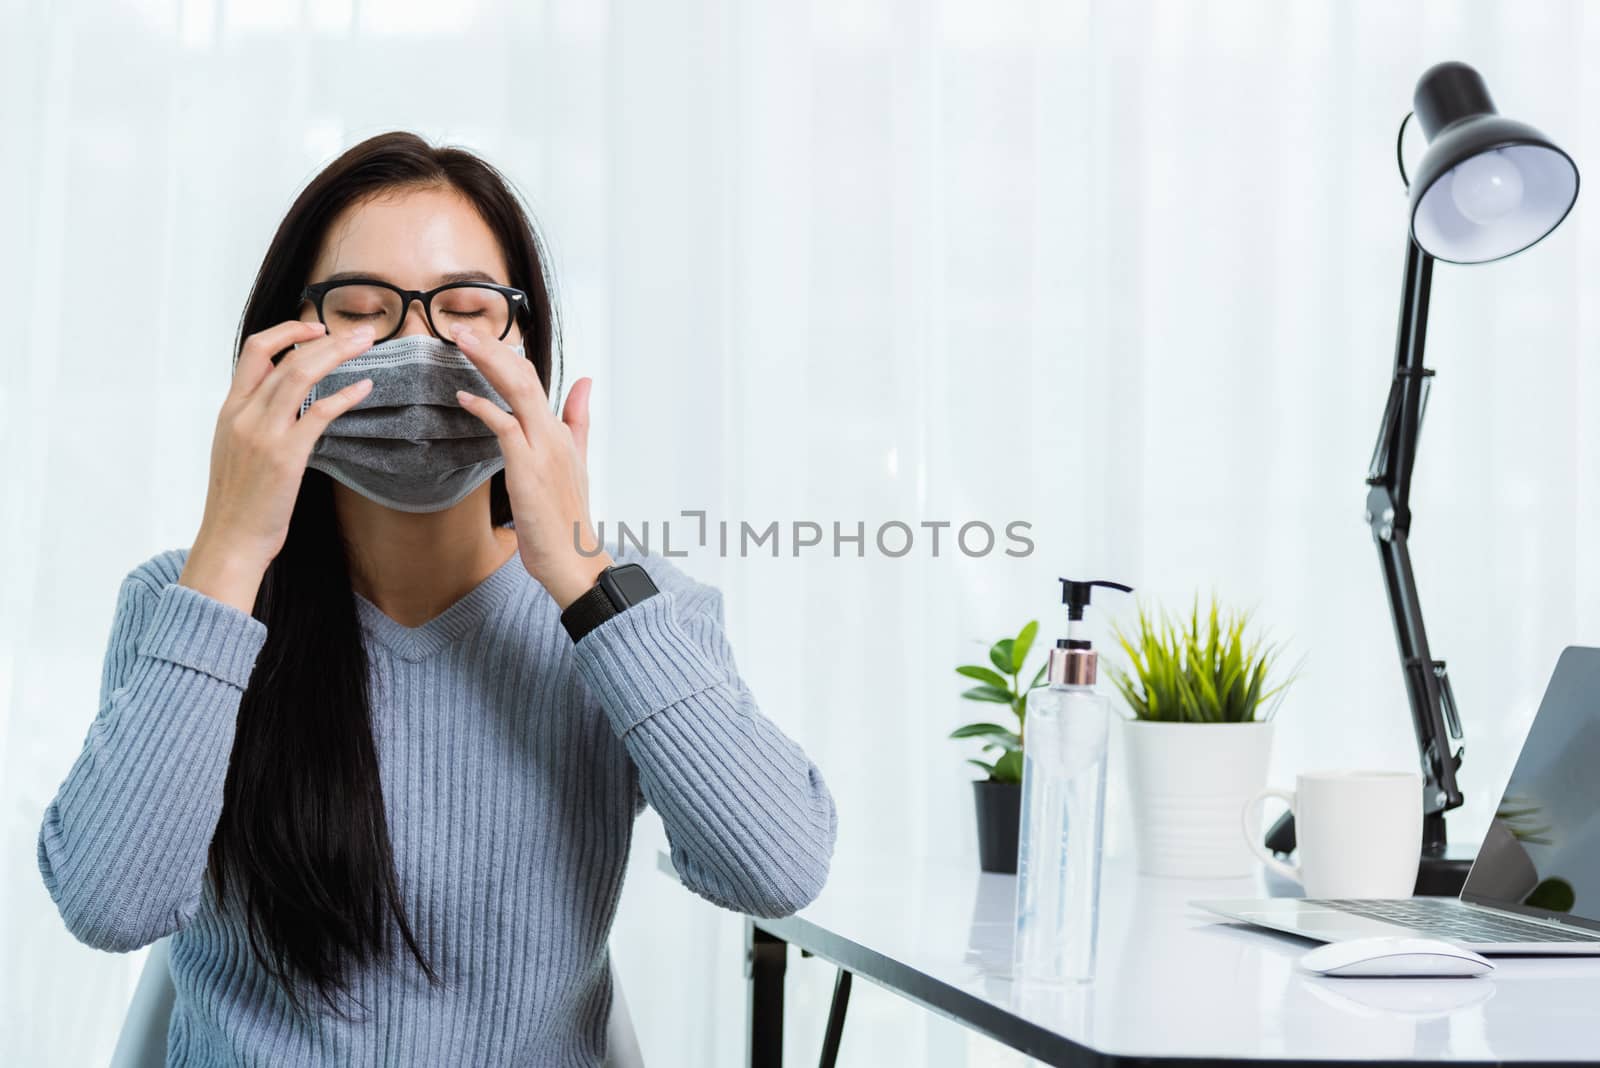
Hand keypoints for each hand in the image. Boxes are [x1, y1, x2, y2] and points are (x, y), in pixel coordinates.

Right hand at [180, 320, 377, 611]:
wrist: (230, 540)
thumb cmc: (239, 503)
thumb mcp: (236, 452)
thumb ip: (255, 423)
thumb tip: (283, 404)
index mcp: (229, 410)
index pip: (254, 352)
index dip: (287, 333)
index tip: (316, 328)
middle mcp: (243, 415)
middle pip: (285, 357)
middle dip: (324, 338)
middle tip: (361, 332)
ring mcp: (263, 433)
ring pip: (300, 375)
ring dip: (337, 354)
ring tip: (367, 345)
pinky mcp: (285, 455)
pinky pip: (319, 413)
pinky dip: (344, 395)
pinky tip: (365, 387)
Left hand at [450, 325, 612, 609]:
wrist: (574, 559)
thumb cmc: (567, 520)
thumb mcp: (576, 462)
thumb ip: (578, 419)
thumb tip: (585, 382)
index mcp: (560, 432)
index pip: (534, 379)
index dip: (507, 355)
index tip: (482, 337)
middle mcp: (553, 434)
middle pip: (524, 376)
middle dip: (492, 348)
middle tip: (461, 328)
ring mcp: (543, 449)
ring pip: (517, 392)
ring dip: (487, 363)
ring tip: (460, 343)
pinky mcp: (528, 469)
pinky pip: (506, 427)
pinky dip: (484, 408)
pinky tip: (464, 398)